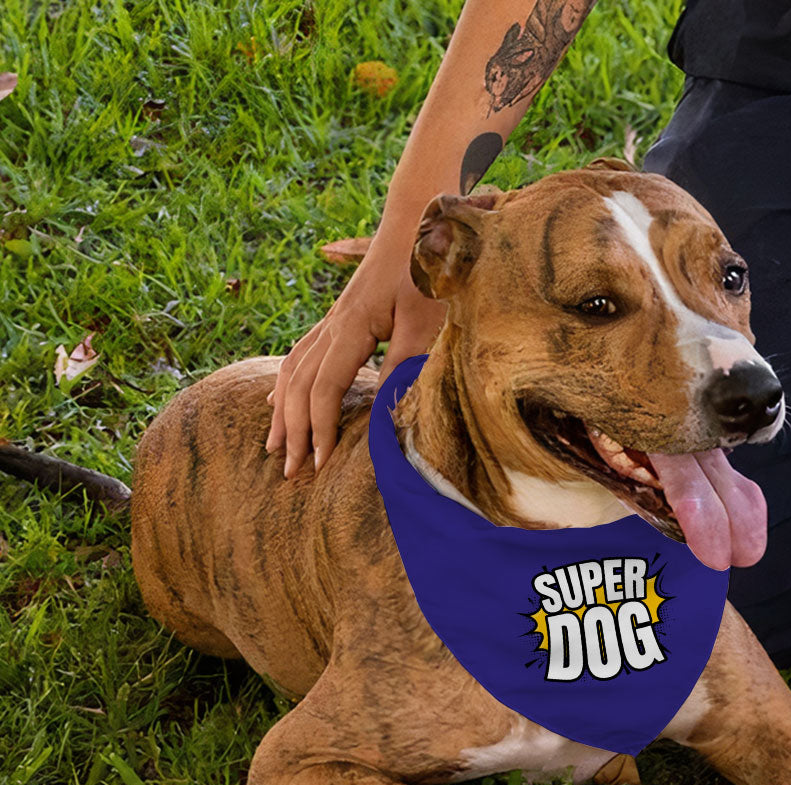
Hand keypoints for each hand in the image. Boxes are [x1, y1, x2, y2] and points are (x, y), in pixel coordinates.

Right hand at [266, 245, 445, 476]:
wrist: (420, 221)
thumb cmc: (428, 269)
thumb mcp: (425, 321)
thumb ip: (405, 365)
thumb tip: (386, 414)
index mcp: (350, 327)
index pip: (324, 389)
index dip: (320, 429)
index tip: (321, 465)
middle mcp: (333, 325)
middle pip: (298, 385)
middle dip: (293, 430)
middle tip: (291, 471)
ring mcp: (333, 320)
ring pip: (292, 370)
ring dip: (283, 411)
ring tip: (275, 446)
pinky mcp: (340, 318)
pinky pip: (300, 355)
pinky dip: (286, 384)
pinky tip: (278, 399)